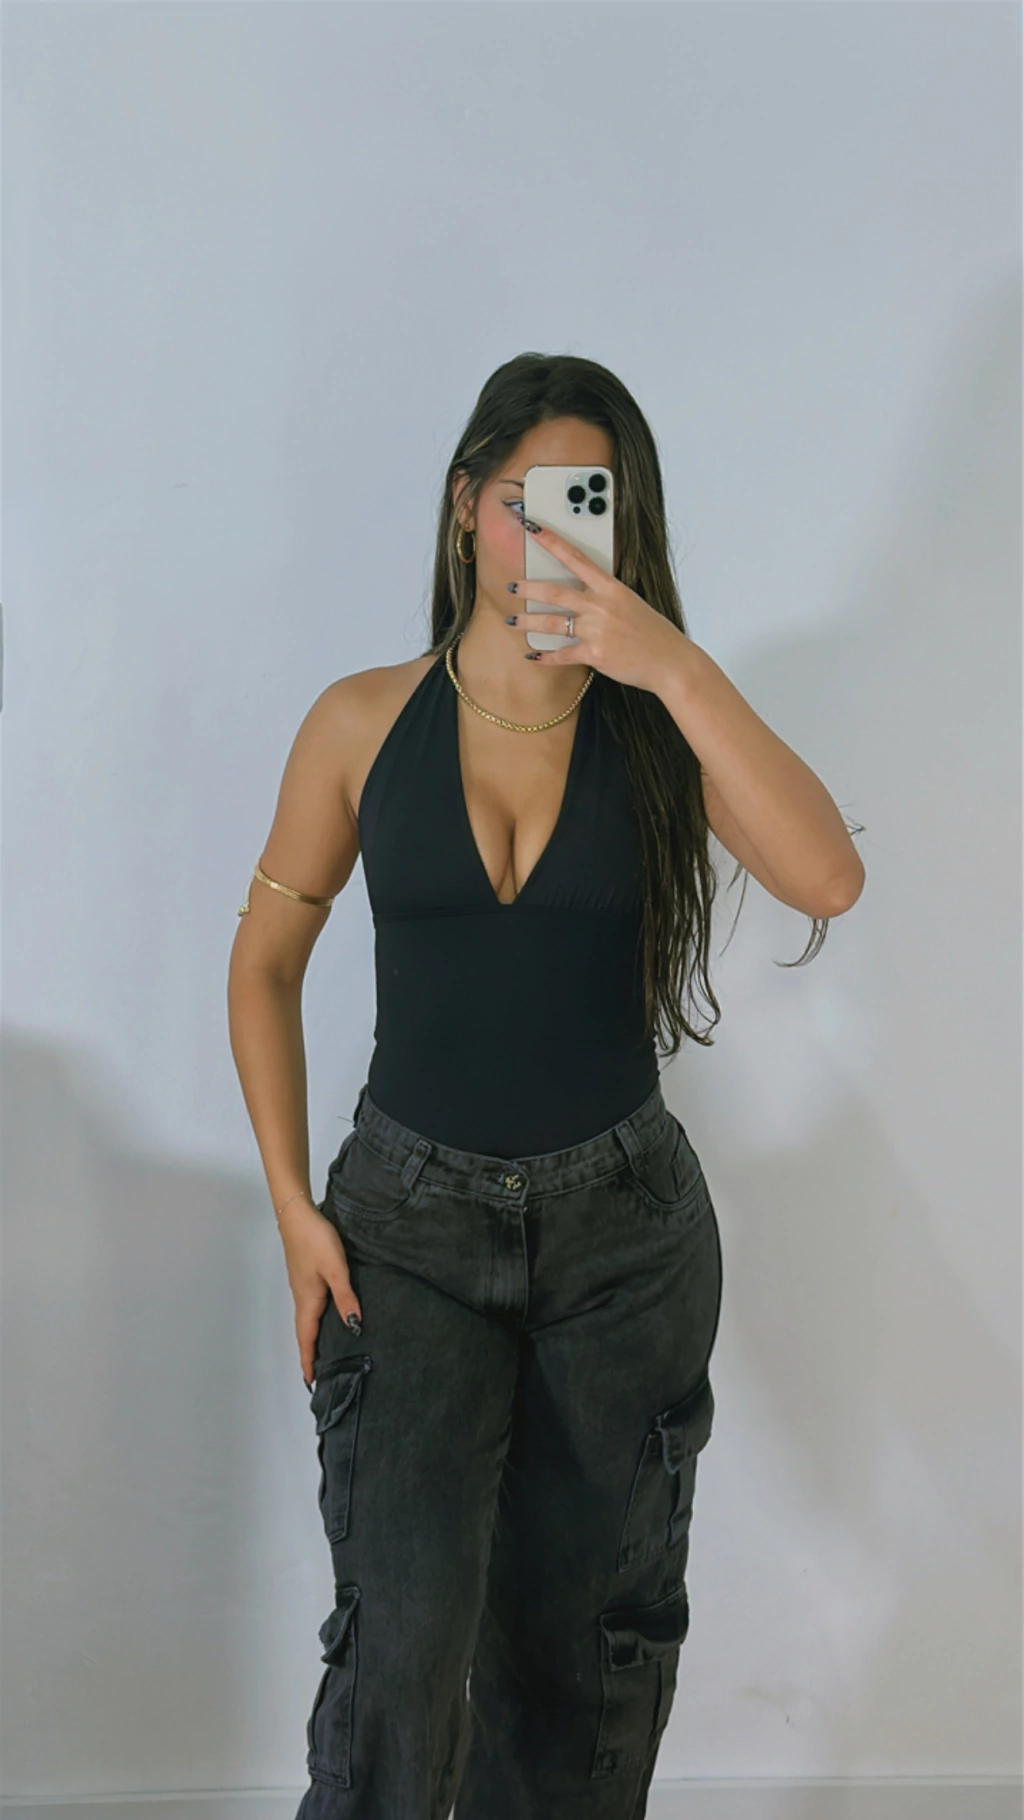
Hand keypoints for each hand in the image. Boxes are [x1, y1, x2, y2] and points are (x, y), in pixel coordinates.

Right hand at [276, 1197, 362, 1387]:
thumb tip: (354, 1326)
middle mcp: (302, 1298)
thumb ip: (346, 1297)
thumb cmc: (315, 1240)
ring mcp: (302, 1287)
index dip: (308, 1361)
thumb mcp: (336, 1269)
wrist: (297, 1215)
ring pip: (307, 1319)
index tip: (310, 1383)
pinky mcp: (305, 1276)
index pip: (307, 1339)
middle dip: (310, 1354)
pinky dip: (315, 1320)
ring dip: (312, 1337)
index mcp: (309, 1301)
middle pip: (305, 1332)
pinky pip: (310, 1306)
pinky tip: (326, 1316)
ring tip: (322, 1352)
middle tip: (318, 1374)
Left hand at [505, 519, 685, 692]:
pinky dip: (545, 657)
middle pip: (554, 591)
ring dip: (528, 621)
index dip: (551, 541)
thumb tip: (580, 594)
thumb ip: (604, 596)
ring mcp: (596, 631)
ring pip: (552, 623)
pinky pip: (561, 655)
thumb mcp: (630, 603)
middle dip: (528, 587)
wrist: (670, 662)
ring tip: (513, 620)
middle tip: (512, 586)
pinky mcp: (594, 655)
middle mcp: (600, 606)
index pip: (575, 557)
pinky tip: (533, 655)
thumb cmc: (652, 632)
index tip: (532, 528)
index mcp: (611, 587)